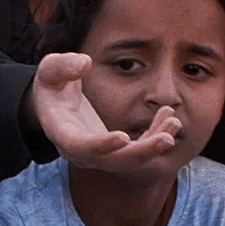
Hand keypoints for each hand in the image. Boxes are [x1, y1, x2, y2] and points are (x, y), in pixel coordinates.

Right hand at [29, 54, 180, 172]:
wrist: (52, 103)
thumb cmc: (51, 84)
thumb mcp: (50, 69)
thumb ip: (63, 66)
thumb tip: (85, 63)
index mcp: (62, 133)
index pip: (80, 146)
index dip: (101, 145)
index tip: (123, 136)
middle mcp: (80, 151)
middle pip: (112, 162)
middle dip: (141, 153)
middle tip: (166, 139)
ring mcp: (98, 154)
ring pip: (129, 160)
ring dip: (153, 145)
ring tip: (174, 122)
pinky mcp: (113, 149)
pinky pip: (137, 149)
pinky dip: (154, 135)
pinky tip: (170, 117)